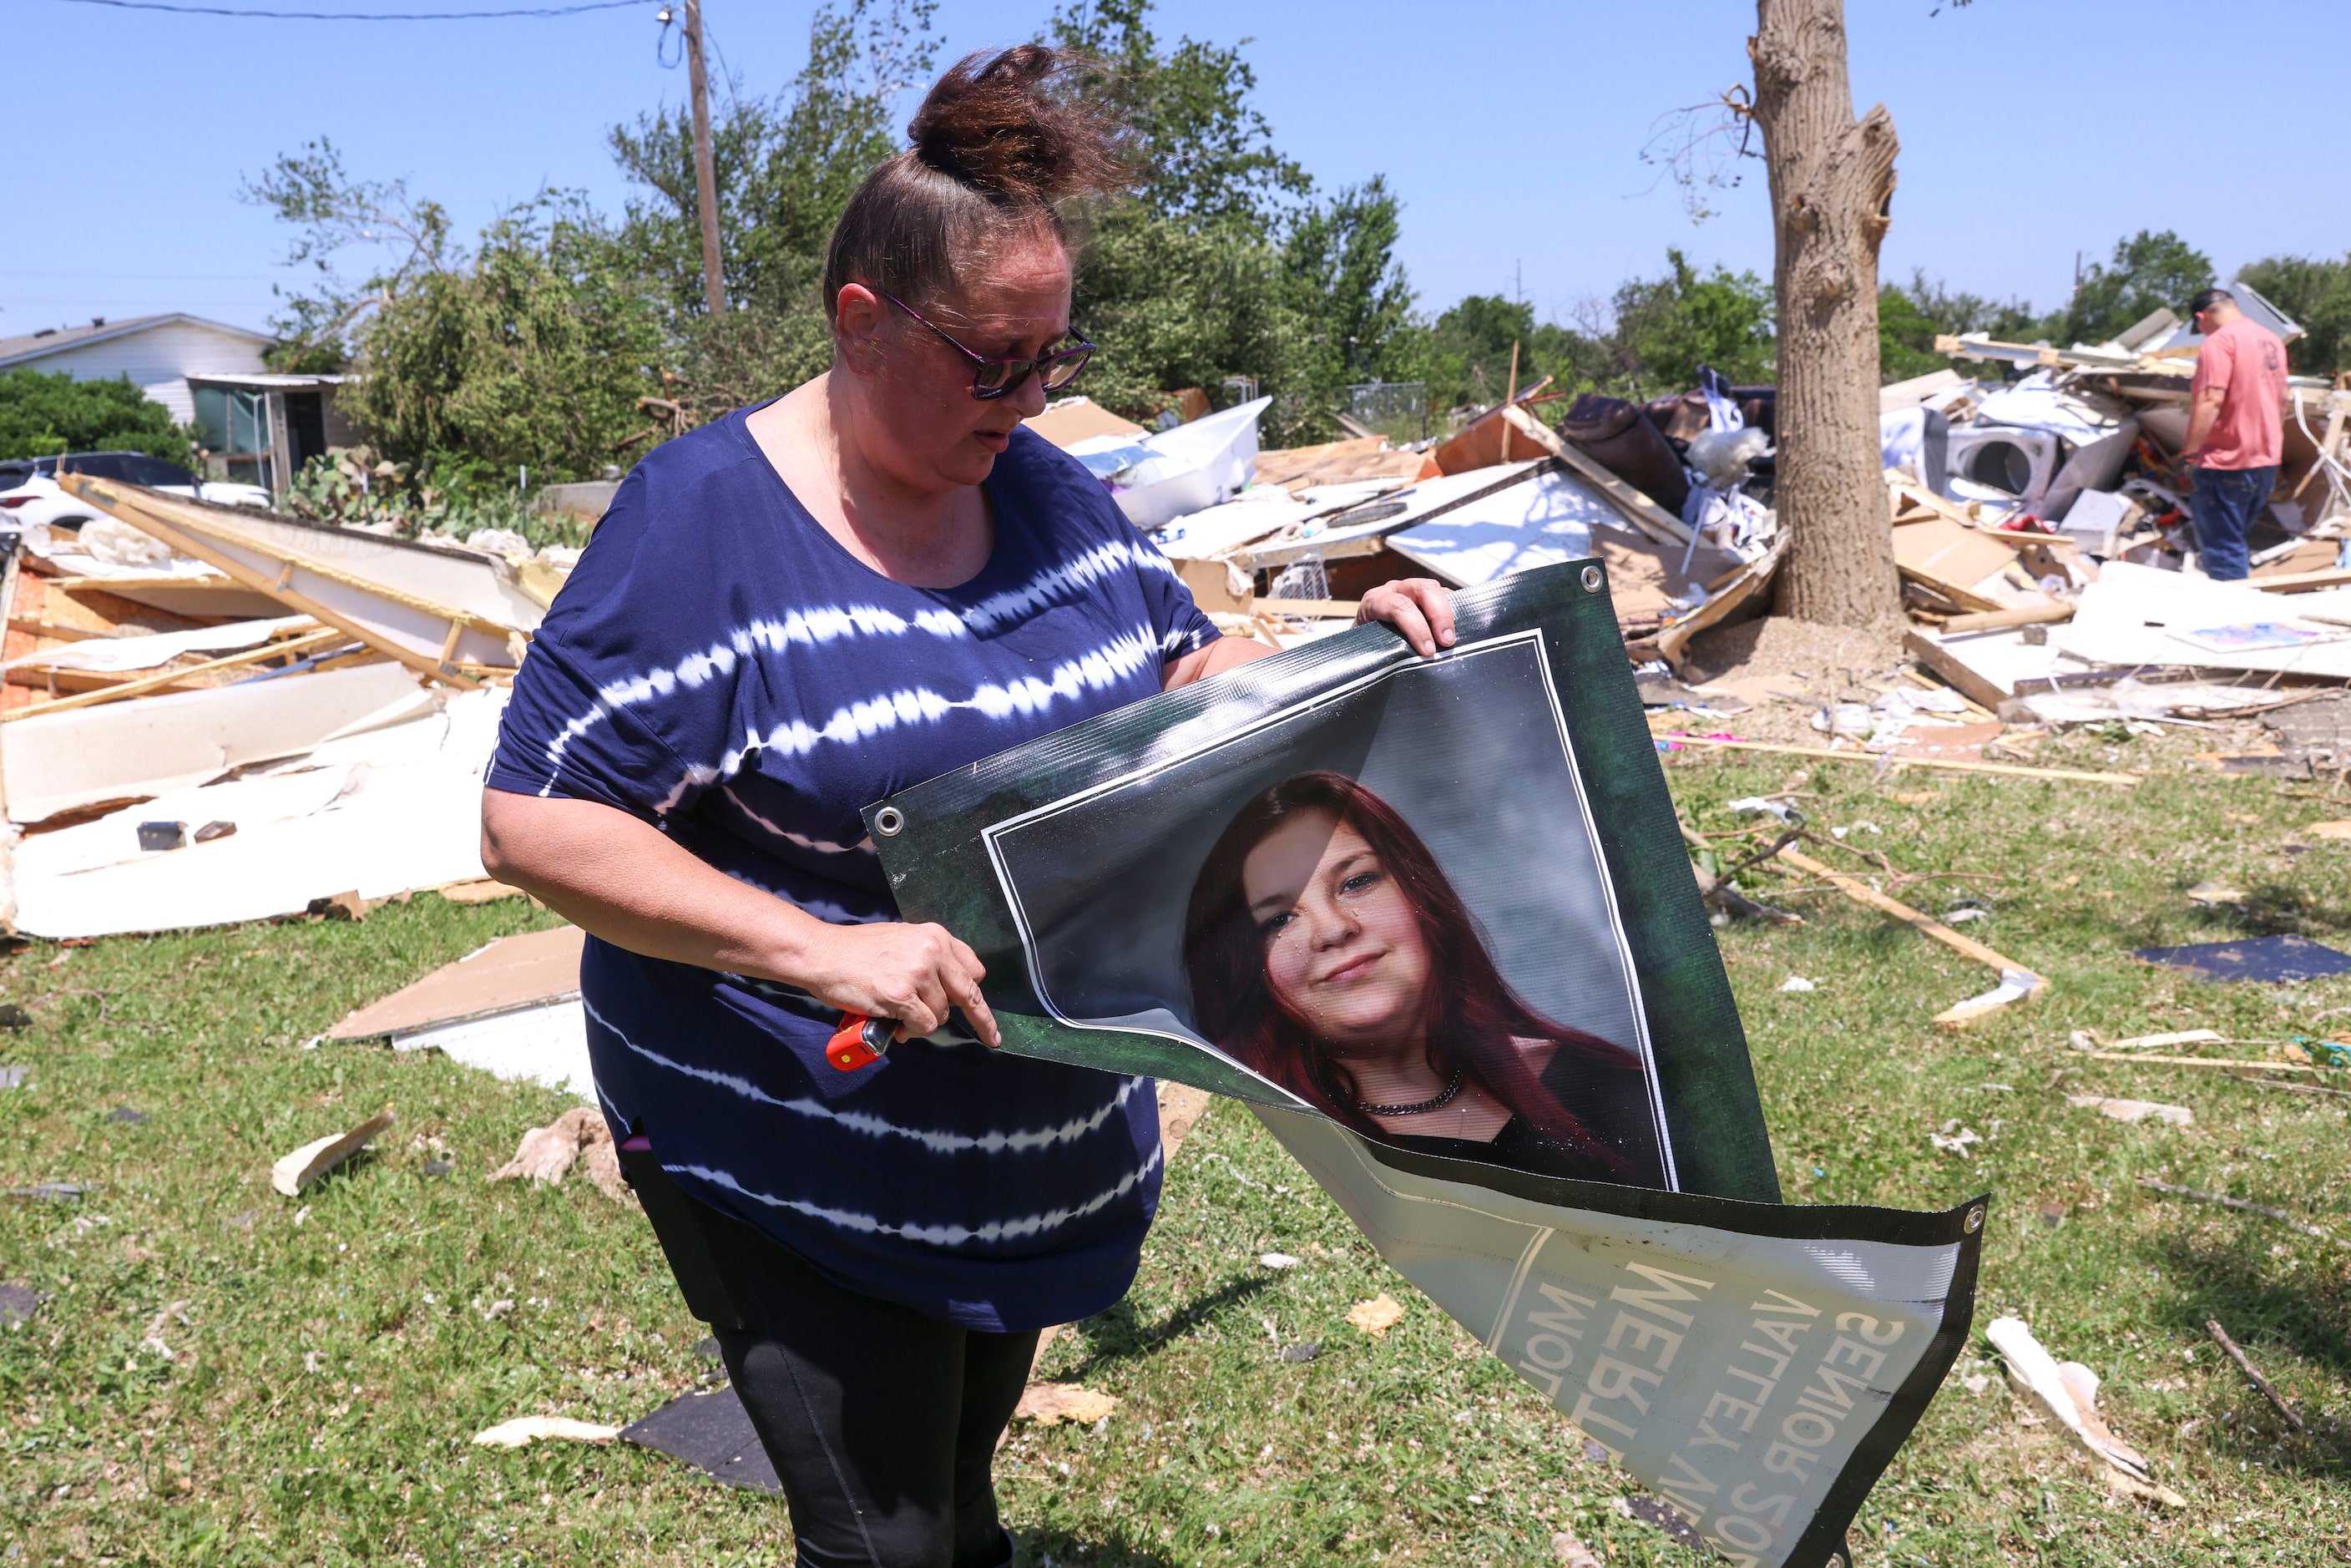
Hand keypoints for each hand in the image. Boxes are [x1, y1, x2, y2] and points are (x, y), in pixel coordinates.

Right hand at [796, 921, 1000, 1047]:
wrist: (823, 954)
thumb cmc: (857, 950)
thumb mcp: (903, 939)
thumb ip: (928, 958)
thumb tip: (946, 987)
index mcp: (936, 936)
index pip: (972, 969)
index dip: (972, 990)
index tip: (979, 1006)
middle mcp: (932, 952)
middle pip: (970, 993)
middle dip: (982, 1019)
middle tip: (992, 1038)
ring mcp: (918, 974)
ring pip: (941, 1014)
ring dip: (923, 1020)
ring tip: (899, 1014)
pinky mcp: (902, 996)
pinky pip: (924, 1025)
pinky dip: (912, 1030)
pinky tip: (895, 1024)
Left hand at [1357, 578, 1455, 655]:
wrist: (1364, 641)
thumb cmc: (1366, 647)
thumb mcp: (1368, 650)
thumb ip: (1383, 654)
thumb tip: (1404, 668)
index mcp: (1376, 601)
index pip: (1398, 606)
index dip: (1416, 627)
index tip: (1428, 651)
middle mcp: (1395, 590)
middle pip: (1423, 590)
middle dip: (1439, 615)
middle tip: (1447, 642)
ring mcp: (1413, 591)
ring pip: (1438, 591)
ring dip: (1449, 615)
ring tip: (1453, 640)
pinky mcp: (1428, 598)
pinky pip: (1447, 598)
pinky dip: (1455, 614)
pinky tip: (1457, 632)